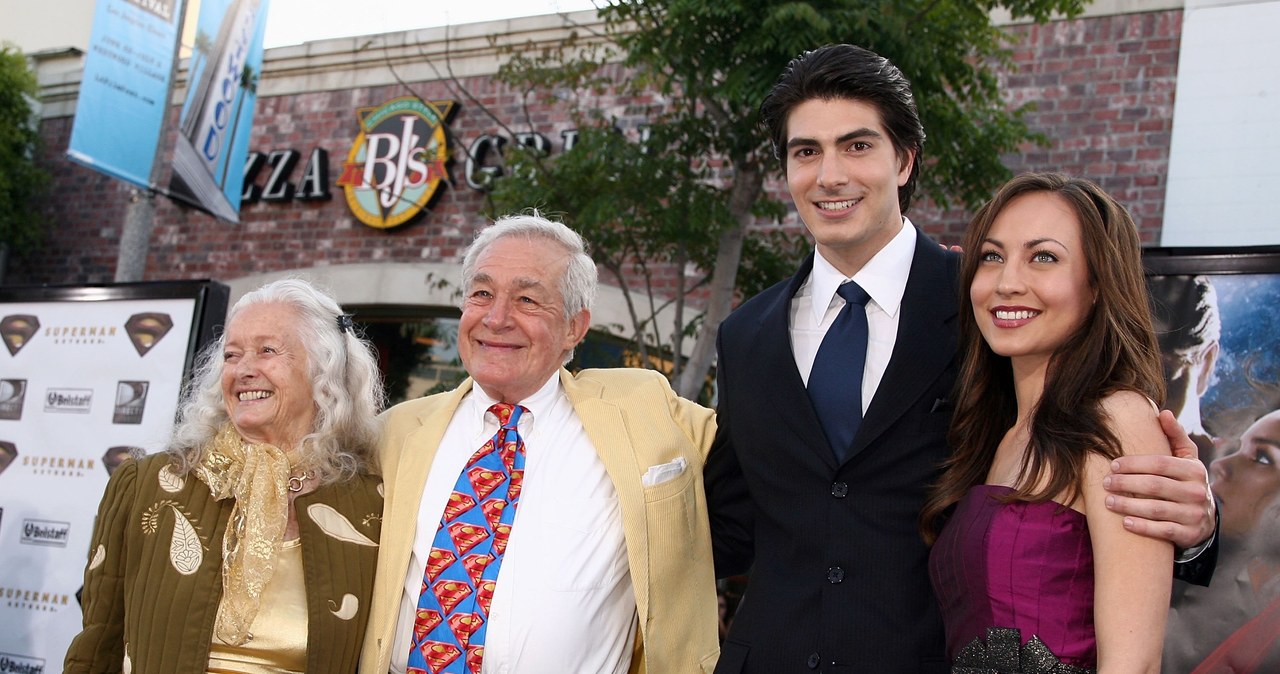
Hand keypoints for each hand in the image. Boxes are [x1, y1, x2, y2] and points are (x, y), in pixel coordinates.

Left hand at [1103, 410, 1215, 548]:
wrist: (1205, 517)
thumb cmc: (1186, 481)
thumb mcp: (1186, 458)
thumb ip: (1175, 435)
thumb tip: (1164, 412)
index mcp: (1194, 470)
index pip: (1160, 463)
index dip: (1134, 464)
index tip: (1112, 464)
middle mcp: (1197, 491)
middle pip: (1155, 486)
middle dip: (1126, 484)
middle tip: (1106, 483)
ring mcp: (1194, 514)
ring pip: (1157, 509)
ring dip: (1129, 505)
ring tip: (1108, 501)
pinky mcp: (1189, 534)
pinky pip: (1164, 531)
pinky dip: (1144, 527)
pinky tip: (1125, 522)